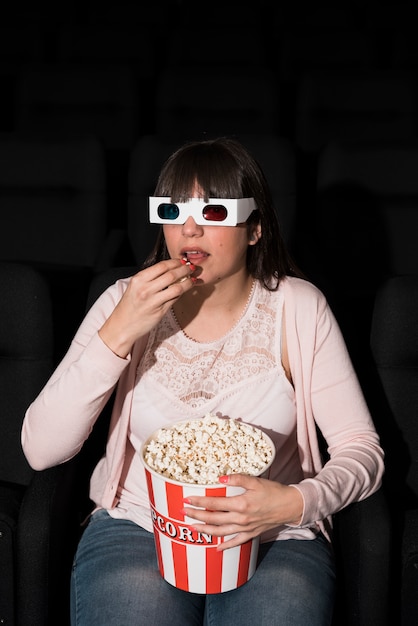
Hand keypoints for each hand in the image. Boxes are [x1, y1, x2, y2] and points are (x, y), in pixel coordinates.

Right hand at [99, 259, 195, 357]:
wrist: (122, 325)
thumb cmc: (130, 305)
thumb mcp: (136, 286)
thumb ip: (151, 277)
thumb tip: (172, 268)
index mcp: (139, 279)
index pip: (162, 266)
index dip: (175, 262)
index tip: (182, 261)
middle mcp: (145, 289)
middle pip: (171, 275)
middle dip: (185, 270)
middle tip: (192, 268)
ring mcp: (153, 301)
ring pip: (177, 288)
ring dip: (188, 282)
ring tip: (193, 279)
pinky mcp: (159, 312)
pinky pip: (175, 299)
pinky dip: (183, 292)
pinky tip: (186, 289)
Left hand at [181, 474, 303, 549]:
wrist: (290, 505)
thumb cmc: (273, 491)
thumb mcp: (255, 481)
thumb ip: (237, 478)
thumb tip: (220, 477)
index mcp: (241, 504)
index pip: (214, 503)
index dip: (199, 501)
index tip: (187, 499)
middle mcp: (241, 518)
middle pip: (213, 519)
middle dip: (196, 516)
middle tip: (183, 512)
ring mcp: (246, 528)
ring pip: (220, 532)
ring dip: (204, 530)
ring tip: (192, 528)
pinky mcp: (251, 534)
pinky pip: (235, 542)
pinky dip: (225, 545)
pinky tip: (216, 547)